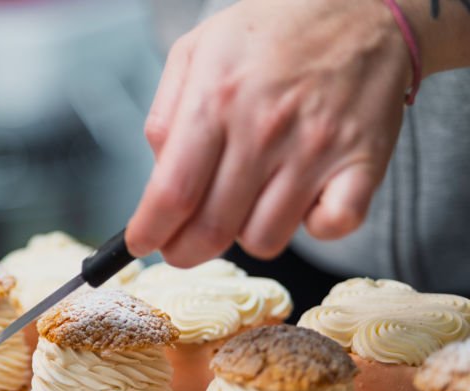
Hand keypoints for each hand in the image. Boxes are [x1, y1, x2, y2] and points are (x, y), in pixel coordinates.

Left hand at [124, 0, 410, 266]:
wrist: (364, 6)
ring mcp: (317, 148)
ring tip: (247, 203)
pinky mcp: (363, 163)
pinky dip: (314, 228)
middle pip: (212, 229)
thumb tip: (156, 175)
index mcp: (217, 98)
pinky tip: (304, 202)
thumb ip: (165, 114)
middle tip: (180, 247)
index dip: (149, 232)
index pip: (172, 193)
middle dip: (184, 251)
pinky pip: (332, 228)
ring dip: (246, 235)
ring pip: (263, 238)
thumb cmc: (273, 32)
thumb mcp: (198, 49)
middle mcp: (265, 128)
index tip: (140, 244)